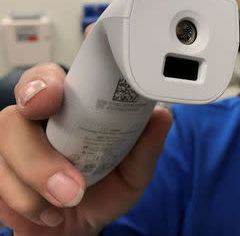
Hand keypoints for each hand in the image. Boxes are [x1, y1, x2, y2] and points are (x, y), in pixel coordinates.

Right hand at [0, 63, 171, 235]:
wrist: (81, 226)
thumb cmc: (104, 189)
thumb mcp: (133, 171)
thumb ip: (145, 146)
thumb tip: (161, 116)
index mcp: (69, 110)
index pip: (50, 79)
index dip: (45, 80)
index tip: (52, 95)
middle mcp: (36, 123)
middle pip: (16, 115)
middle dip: (40, 151)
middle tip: (71, 184)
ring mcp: (11, 149)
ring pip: (5, 149)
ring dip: (37, 181)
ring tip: (69, 200)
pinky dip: (26, 204)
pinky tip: (51, 214)